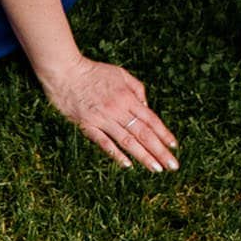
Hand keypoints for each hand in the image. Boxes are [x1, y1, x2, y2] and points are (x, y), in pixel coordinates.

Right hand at [41, 56, 178, 171]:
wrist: (65, 71)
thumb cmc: (93, 71)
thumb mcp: (120, 73)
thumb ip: (136, 89)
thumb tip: (146, 106)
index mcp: (128, 97)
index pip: (151, 119)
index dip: (164, 134)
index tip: (174, 147)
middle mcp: (119, 110)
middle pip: (143, 133)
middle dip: (160, 150)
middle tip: (172, 165)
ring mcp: (103, 119)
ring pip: (127, 140)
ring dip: (143, 156)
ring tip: (156, 168)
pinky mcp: (87, 125)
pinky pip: (104, 142)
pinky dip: (116, 154)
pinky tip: (127, 165)